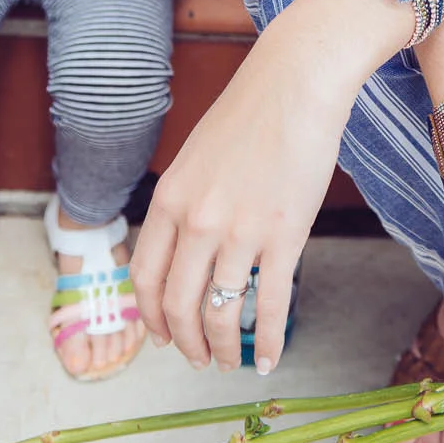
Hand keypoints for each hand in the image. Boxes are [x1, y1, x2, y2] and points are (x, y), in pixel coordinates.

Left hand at [131, 0, 412, 373]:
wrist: (297, 81)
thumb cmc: (252, 111)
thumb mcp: (197, 156)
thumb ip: (184, 202)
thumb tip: (182, 249)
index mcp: (170, 199)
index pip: (146, 279)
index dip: (151, 318)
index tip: (162, 336)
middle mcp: (197, 221)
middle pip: (178, 307)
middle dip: (185, 343)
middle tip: (198, 359)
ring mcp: (240, 232)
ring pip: (220, 313)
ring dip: (223, 348)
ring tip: (230, 362)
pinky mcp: (283, 236)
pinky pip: (268, 305)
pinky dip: (266, 341)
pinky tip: (268, 358)